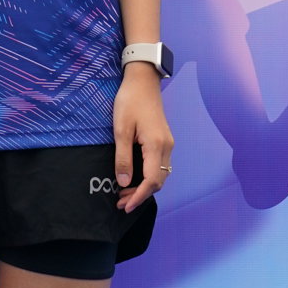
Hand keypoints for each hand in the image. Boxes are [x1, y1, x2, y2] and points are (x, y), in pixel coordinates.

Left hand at [114, 66, 173, 211]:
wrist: (143, 80)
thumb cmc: (130, 101)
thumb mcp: (121, 128)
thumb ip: (123, 157)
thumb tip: (124, 182)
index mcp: (157, 145)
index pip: (152, 181)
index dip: (139, 197)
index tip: (125, 206)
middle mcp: (167, 147)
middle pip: (158, 181)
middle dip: (141, 195)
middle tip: (120, 203)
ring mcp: (167, 143)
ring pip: (160, 175)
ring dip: (144, 187)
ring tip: (124, 194)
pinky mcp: (163, 140)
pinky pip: (159, 166)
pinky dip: (148, 177)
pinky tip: (134, 179)